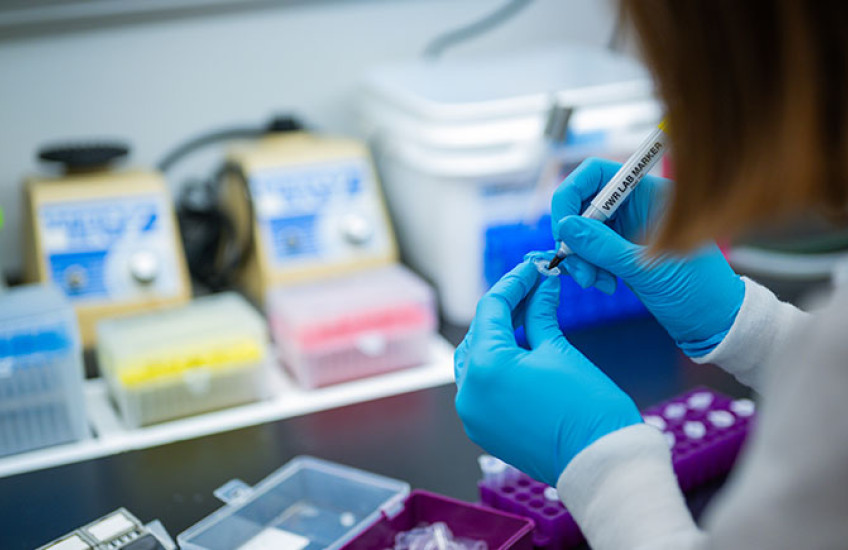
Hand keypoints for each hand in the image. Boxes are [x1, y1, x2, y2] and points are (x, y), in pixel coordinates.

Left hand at [454, 258, 641, 485]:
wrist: (602, 464)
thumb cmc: (588, 409)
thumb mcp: (560, 350)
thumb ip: (541, 313)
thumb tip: (543, 284)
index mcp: (485, 366)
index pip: (491, 309)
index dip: (514, 283)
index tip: (531, 268)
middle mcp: (469, 391)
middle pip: (479, 334)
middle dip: (505, 309)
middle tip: (533, 287)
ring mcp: (473, 414)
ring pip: (476, 360)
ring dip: (499, 336)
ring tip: (529, 316)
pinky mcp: (483, 429)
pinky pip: (482, 386)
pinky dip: (498, 365)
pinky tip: (523, 350)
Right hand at [551, 158, 744, 356]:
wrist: (715, 321)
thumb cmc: (697, 291)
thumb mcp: (647, 269)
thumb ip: (603, 246)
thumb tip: (565, 226)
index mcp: (649, 193)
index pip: (595, 174)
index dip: (570, 195)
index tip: (563, 229)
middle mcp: (635, 205)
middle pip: (582, 204)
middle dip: (573, 237)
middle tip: (579, 270)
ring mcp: (626, 229)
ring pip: (581, 231)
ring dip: (579, 258)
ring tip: (596, 283)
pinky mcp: (620, 251)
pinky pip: (589, 251)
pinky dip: (587, 267)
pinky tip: (604, 284)